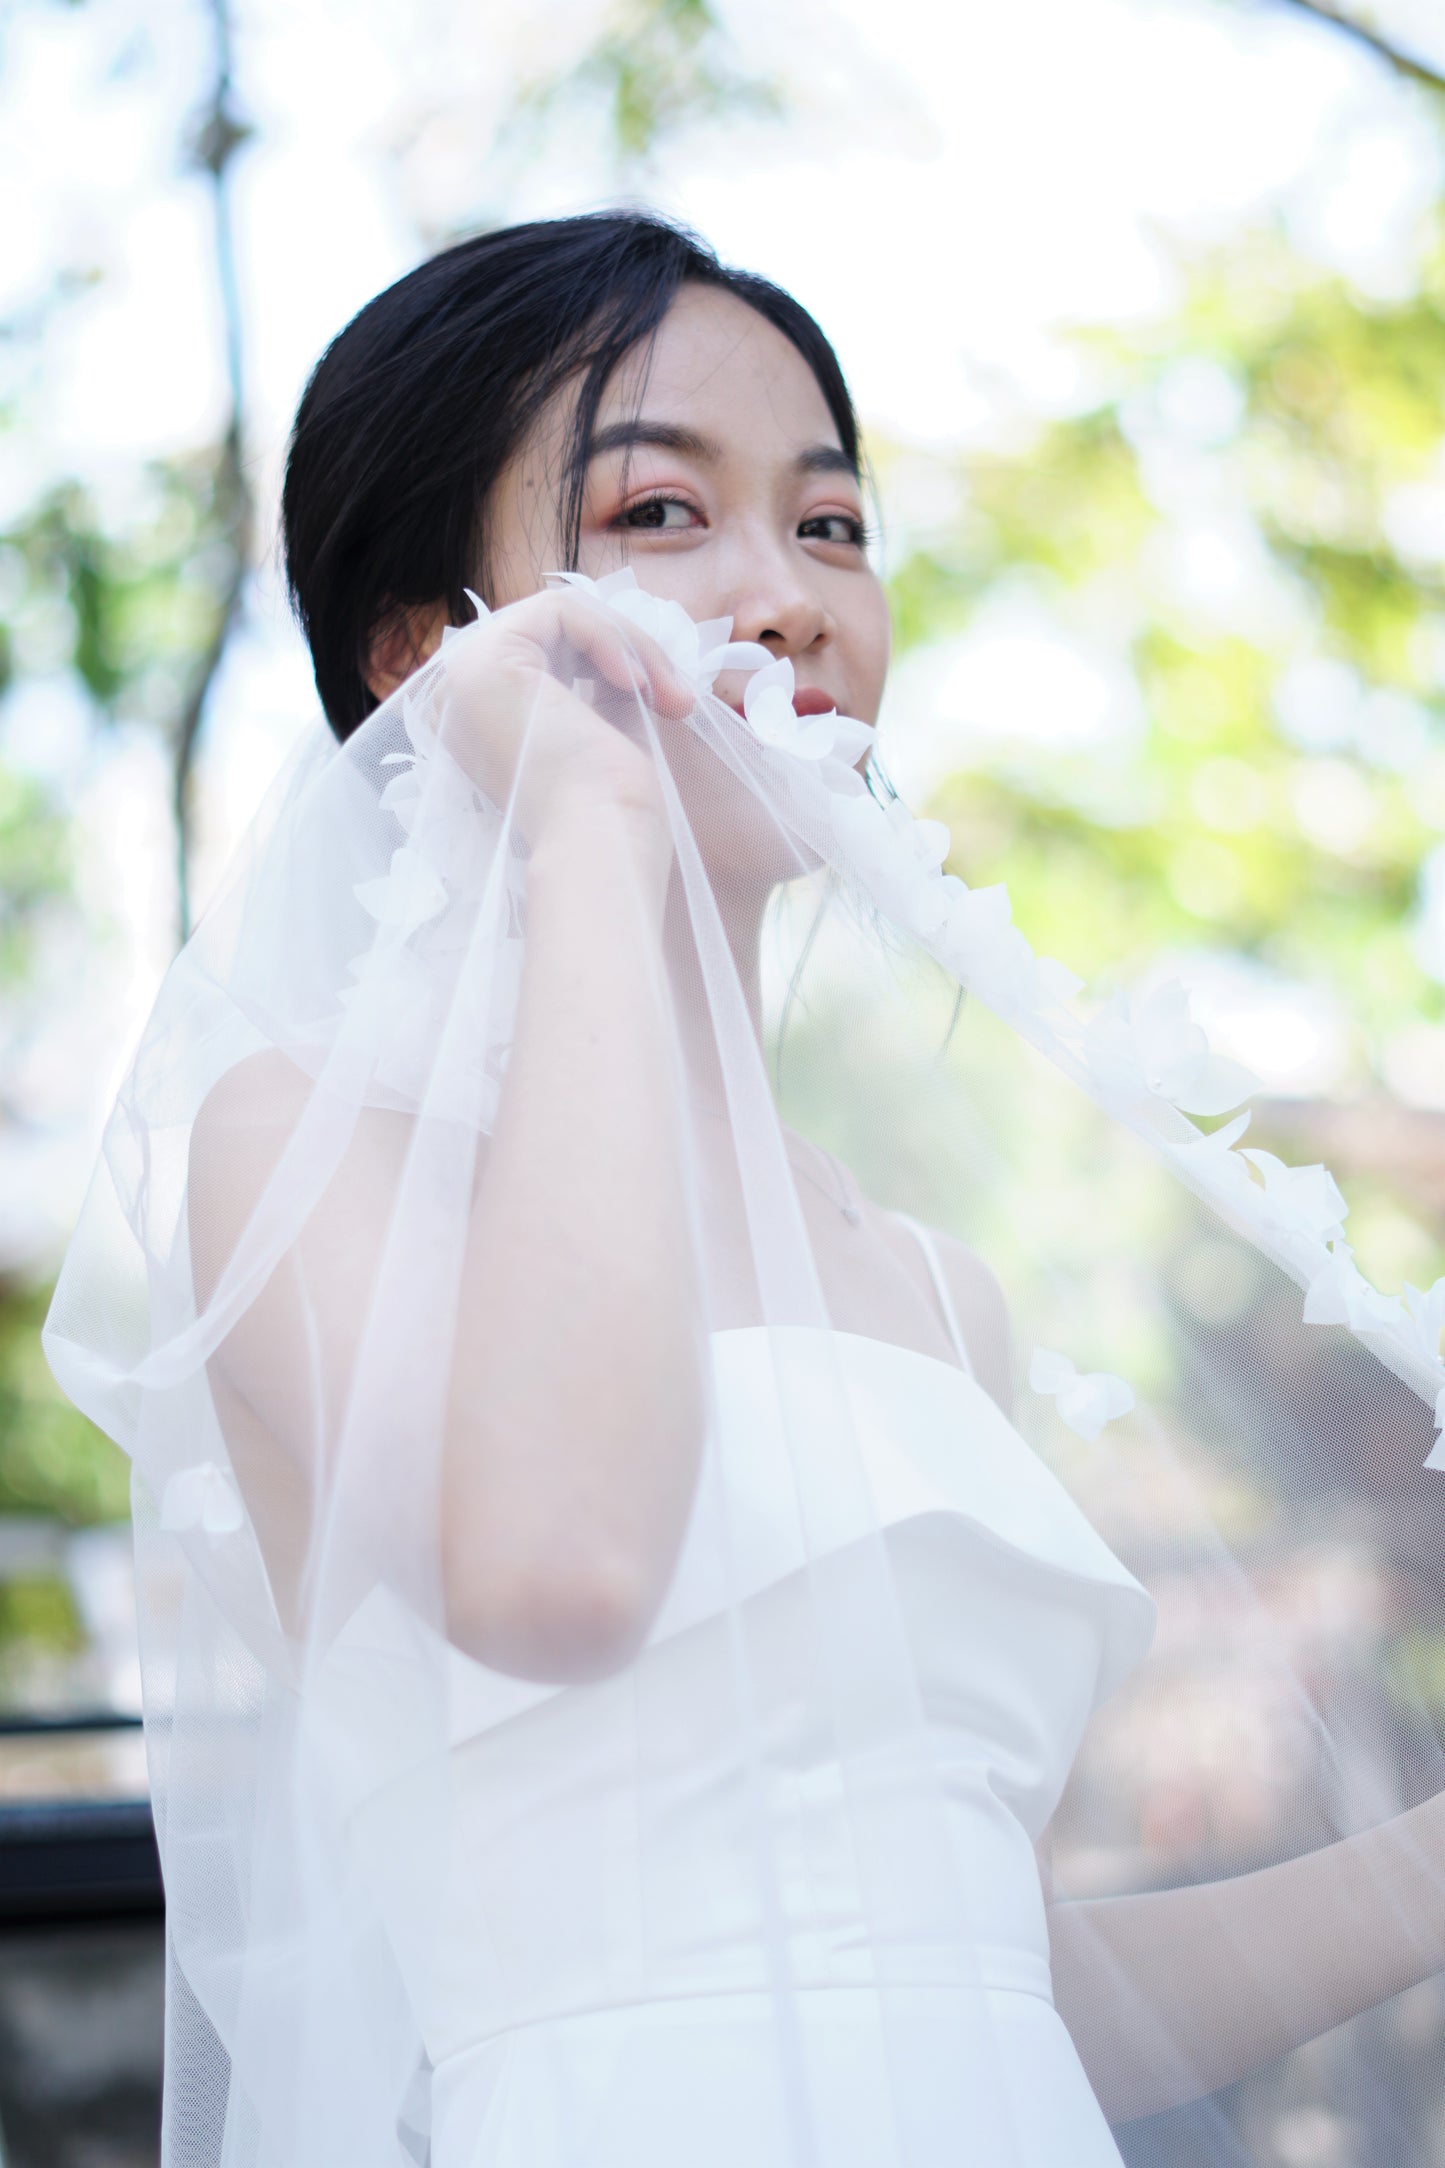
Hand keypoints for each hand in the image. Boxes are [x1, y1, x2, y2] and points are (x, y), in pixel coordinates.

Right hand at [433, 590, 693, 858]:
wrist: (599, 847)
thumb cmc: (607, 811)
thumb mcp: (600, 728)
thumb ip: (595, 685)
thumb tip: (621, 648)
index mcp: (478, 722)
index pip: (550, 654)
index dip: (614, 665)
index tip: (671, 705)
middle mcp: (456, 698)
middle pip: (555, 632)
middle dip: (628, 653)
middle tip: (678, 699)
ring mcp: (462, 677)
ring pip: (562, 616)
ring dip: (630, 647)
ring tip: (668, 695)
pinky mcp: (485, 660)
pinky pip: (561, 611)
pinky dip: (612, 638)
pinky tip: (638, 685)